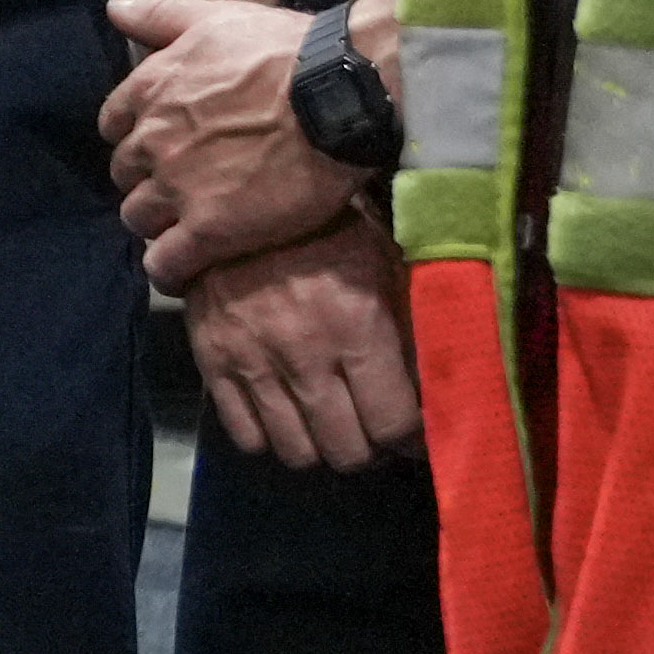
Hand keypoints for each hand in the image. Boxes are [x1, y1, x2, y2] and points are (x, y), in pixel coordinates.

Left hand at [107, 0, 357, 281]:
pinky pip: (165, 264)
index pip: (114, 125)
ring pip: (139, 219)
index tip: (161, 146)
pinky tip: (185, 270)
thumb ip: (159, 15)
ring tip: (188, 227)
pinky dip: (169, 270)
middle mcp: (154, 139)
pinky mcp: (209, 230)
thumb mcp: (216, 17)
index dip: (136, 138)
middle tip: (182, 187)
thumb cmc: (285, 49)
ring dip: (156, 224)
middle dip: (146, 181)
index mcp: (151, 89)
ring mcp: (178, 187)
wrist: (339, 95)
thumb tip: (112, 10)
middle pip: (125, 175)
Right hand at [179, 215, 420, 468]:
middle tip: (376, 428)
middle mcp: (305, 353)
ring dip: (324, 448)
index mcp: (356, 324)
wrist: (239, 199)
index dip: (413, 438)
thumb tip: (440, 385)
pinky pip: (247, 437)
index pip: (394, 423)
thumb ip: (412, 326)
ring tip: (334, 425)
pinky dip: (273, 438)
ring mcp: (253, 362)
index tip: (416, 432)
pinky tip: (290, 415)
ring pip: (299, 454)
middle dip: (372, 448)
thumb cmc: (328, 230)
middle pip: (349, 452)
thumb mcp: (384, 264)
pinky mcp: (213, 364)